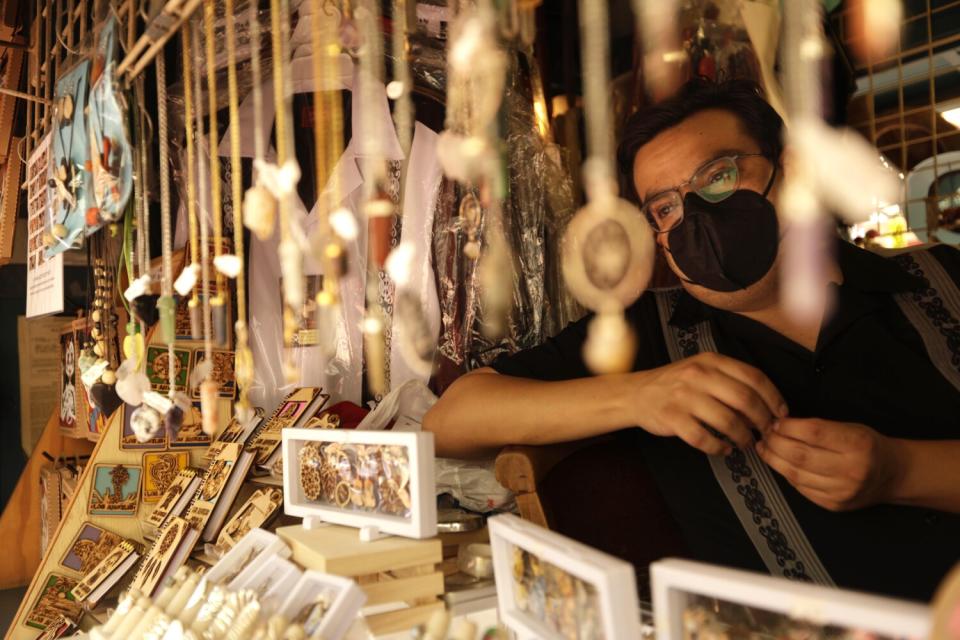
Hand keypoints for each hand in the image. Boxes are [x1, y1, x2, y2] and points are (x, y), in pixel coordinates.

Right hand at [630, 352, 787, 455]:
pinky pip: (704, 438)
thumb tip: (764, 407)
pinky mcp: (671, 418)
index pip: (753, 376)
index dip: (773, 398)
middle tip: (765, 432)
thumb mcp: (702, 370)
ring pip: (728, 421)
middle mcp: (698, 375)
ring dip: (743, 437)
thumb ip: (730, 381)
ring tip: (745, 443)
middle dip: (762, 421)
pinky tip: (723, 449)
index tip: (781, 414)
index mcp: (711, 361)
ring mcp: (683, 396)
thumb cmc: (675, 384)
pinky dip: (719, 448)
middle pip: (745, 400)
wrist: (636, 393)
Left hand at [756, 418, 903, 510]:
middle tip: (764, 434)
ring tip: (765, 448)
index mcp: (858, 445)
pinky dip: (786, 474)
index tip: (775, 422)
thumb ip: (820, 427)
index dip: (788, 427)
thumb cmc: (868, 446)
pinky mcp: (832, 505)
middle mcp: (851, 470)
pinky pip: (800, 488)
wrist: (892, 475)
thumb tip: (781, 426)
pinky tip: (780, 464)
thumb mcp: (851, 428)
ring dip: (774, 460)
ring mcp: (841, 491)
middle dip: (775, 443)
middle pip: (800, 455)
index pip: (814, 433)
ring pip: (795, 474)